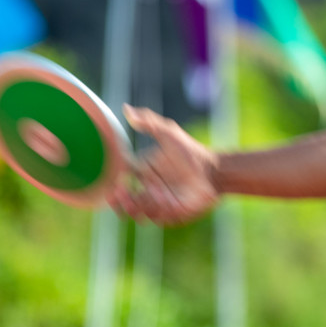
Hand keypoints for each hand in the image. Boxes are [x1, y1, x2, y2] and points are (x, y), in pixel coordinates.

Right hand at [109, 106, 220, 224]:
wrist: (214, 170)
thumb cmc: (191, 151)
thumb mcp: (169, 133)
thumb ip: (148, 122)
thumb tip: (125, 109)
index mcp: (143, 171)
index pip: (120, 179)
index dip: (112, 184)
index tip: (111, 182)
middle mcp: (148, 188)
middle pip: (126, 201)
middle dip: (120, 201)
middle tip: (120, 194)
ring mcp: (160, 202)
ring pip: (139, 211)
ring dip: (136, 206)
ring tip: (137, 199)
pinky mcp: (172, 213)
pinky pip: (159, 218)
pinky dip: (157, 212)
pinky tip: (162, 201)